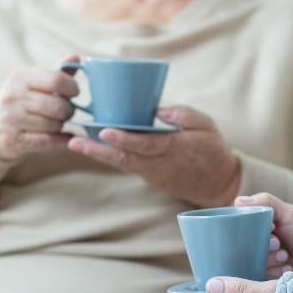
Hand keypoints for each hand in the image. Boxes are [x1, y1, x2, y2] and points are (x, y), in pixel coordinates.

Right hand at [0, 56, 79, 160]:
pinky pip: (49, 141)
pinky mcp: (13, 140)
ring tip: (56, 122)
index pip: (56, 80)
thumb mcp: (34, 82)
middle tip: (66, 111)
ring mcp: (11, 119)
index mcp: (20, 78)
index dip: (72, 87)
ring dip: (61, 125)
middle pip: (57, 106)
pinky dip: (62, 140)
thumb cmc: (22, 100)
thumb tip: (76, 56)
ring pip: (54, 125)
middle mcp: (12, 97)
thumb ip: (57, 72)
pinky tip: (65, 137)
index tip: (74, 92)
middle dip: (68, 110)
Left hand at [67, 106, 239, 207]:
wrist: (218, 184)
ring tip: (76, 143)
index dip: (124, 139)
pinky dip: (109, 157)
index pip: (146, 145)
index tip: (106, 132)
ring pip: (121, 163)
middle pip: (124, 158)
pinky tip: (94, 147)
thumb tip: (159, 109)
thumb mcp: (207, 126)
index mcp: (174, 148)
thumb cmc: (213, 150)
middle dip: (98, 150)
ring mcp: (152, 173)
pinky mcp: (148, 176)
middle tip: (75, 142)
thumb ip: (185, 115)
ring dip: (98, 154)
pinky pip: (126, 165)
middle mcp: (159, 164)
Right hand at [237, 193, 292, 274]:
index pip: (238, 231)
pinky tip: (286, 267)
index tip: (272, 230)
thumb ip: (266, 201)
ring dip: (270, 260)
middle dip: (263, 248)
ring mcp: (257, 263)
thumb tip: (238, 201)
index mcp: (251, 229)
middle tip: (278, 244)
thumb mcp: (287, 212)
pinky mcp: (264, 277)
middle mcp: (250, 246)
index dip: (252, 232)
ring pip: (252, 265)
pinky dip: (275, 272)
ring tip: (284, 255)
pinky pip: (261, 278)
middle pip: (243, 250)